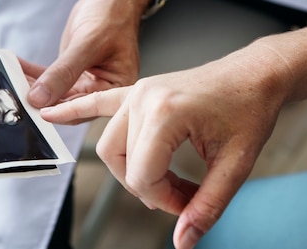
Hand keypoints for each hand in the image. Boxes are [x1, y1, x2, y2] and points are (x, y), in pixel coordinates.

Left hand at [26, 0, 161, 107]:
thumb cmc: (113, 15)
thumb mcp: (88, 43)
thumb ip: (64, 72)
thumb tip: (41, 97)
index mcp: (115, 88)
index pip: (84, 109)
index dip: (58, 112)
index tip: (33, 108)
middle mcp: (101, 89)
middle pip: (66, 104)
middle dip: (40, 99)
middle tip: (16, 94)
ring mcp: (85, 80)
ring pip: (54, 91)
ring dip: (32, 85)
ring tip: (12, 79)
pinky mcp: (73, 71)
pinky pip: (50, 76)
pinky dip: (33, 72)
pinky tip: (17, 67)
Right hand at [42, 45, 290, 248]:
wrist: (255, 74)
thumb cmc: (250, 111)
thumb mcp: (236, 164)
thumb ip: (207, 205)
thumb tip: (183, 241)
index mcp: (166, 113)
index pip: (143, 176)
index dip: (165, 201)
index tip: (191, 202)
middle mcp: (143, 98)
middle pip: (120, 162)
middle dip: (146, 188)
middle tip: (179, 196)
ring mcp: (138, 91)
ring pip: (109, 144)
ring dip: (129, 169)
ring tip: (161, 179)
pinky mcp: (139, 89)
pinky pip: (99, 103)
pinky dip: (75, 111)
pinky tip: (51, 114)